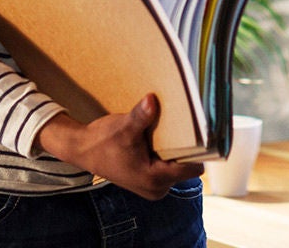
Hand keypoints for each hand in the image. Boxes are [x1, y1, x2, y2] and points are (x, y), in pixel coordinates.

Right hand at [35, 93, 202, 199]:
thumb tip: (152, 100)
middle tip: (189, 123)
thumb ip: (141, 116)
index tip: (205, 130)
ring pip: (178, 166)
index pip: (191, 168)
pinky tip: (164, 135)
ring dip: (177, 149)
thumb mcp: (124, 126)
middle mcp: (157, 188)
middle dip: (188, 148)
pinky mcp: (149, 181)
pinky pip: (169, 166)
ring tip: (176, 127)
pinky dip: (168, 152)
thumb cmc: (104, 140)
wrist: (83, 149)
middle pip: (187, 167)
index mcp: (155, 179)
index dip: (199, 150)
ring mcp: (153, 186)